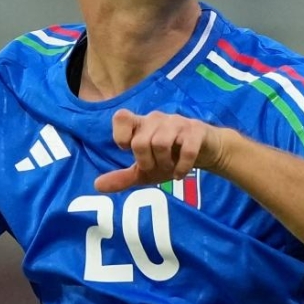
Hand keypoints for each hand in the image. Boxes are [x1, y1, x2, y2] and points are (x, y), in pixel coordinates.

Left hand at [95, 109, 227, 193]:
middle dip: (147, 162)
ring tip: (170, 168)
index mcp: (141, 125)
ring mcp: (177, 123)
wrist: (206, 152)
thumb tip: (96, 186)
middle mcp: (157, 120)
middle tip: (156, 168)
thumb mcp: (145, 171)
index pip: (121, 117)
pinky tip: (180, 174)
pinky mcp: (195, 130)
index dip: (121, 136)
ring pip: (161, 143)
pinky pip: (186, 149)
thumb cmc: (171, 158)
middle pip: (140, 141)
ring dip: (164, 164)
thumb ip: (122, 177)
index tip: (128, 149)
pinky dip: (181, 167)